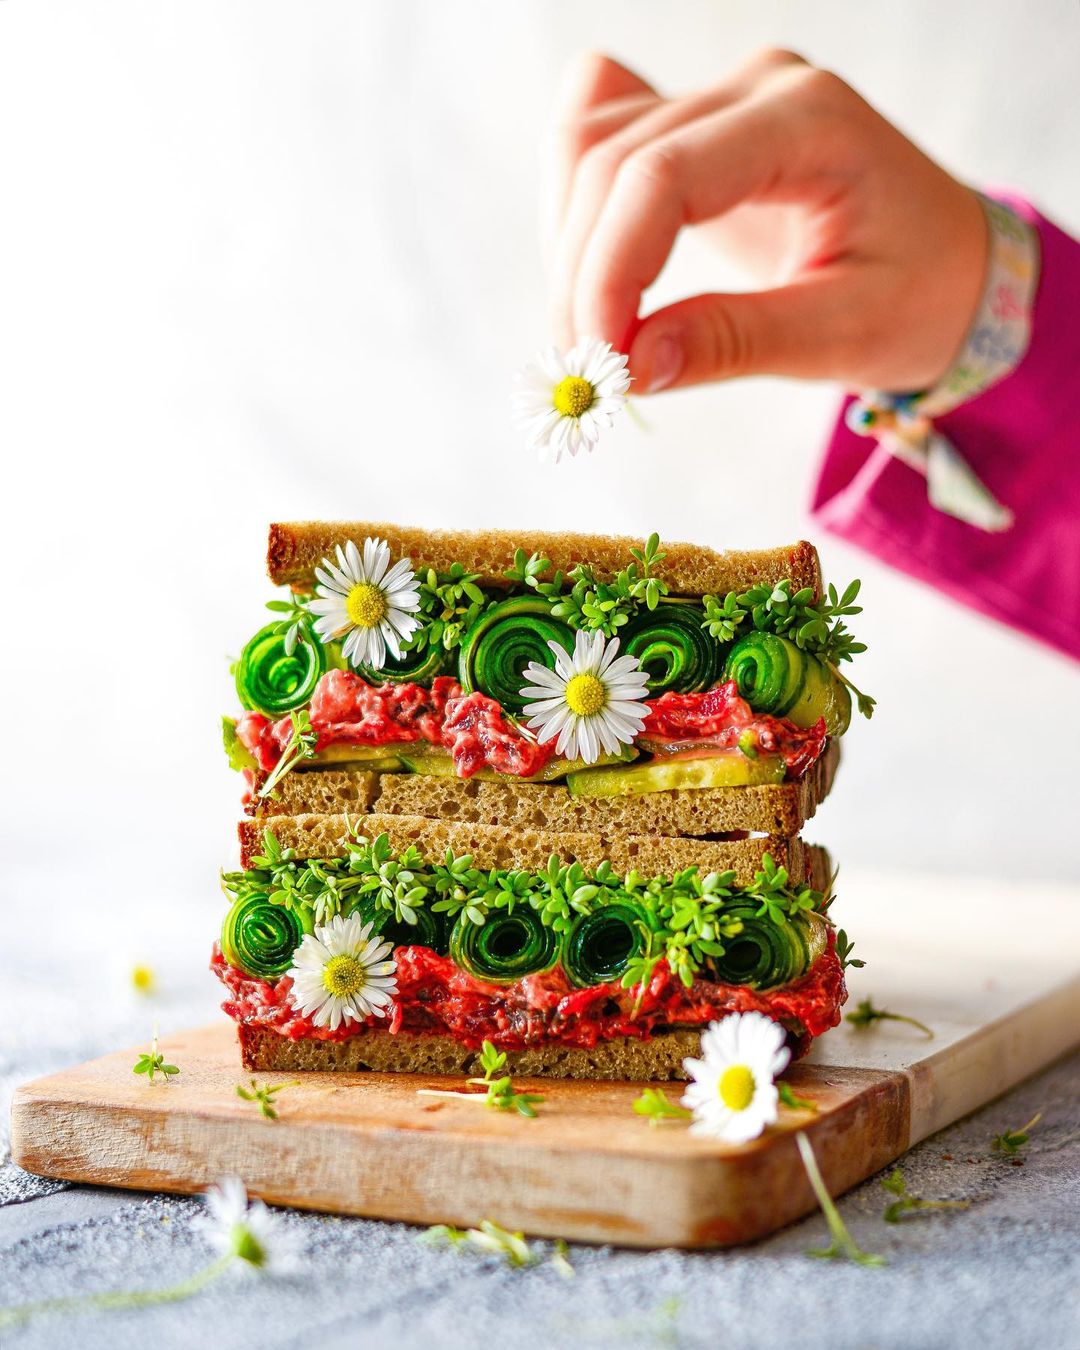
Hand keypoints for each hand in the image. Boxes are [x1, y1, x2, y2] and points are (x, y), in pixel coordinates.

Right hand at [545, 50, 987, 393]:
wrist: (949, 267)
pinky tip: (595, 275)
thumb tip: (631, 367)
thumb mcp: (845, 335)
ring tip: (596, 340)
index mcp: (810, 122)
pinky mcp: (691, 127)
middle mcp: (755, 91)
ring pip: (584, 145)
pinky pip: (592, 135)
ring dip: (566, 249)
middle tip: (594, 377)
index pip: (664, 175)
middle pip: (609, 161)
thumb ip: (736, 341)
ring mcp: (718, 100)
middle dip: (580, 278)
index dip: (608, 270)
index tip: (602, 363)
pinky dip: (571, 211)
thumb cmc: (919, 296)